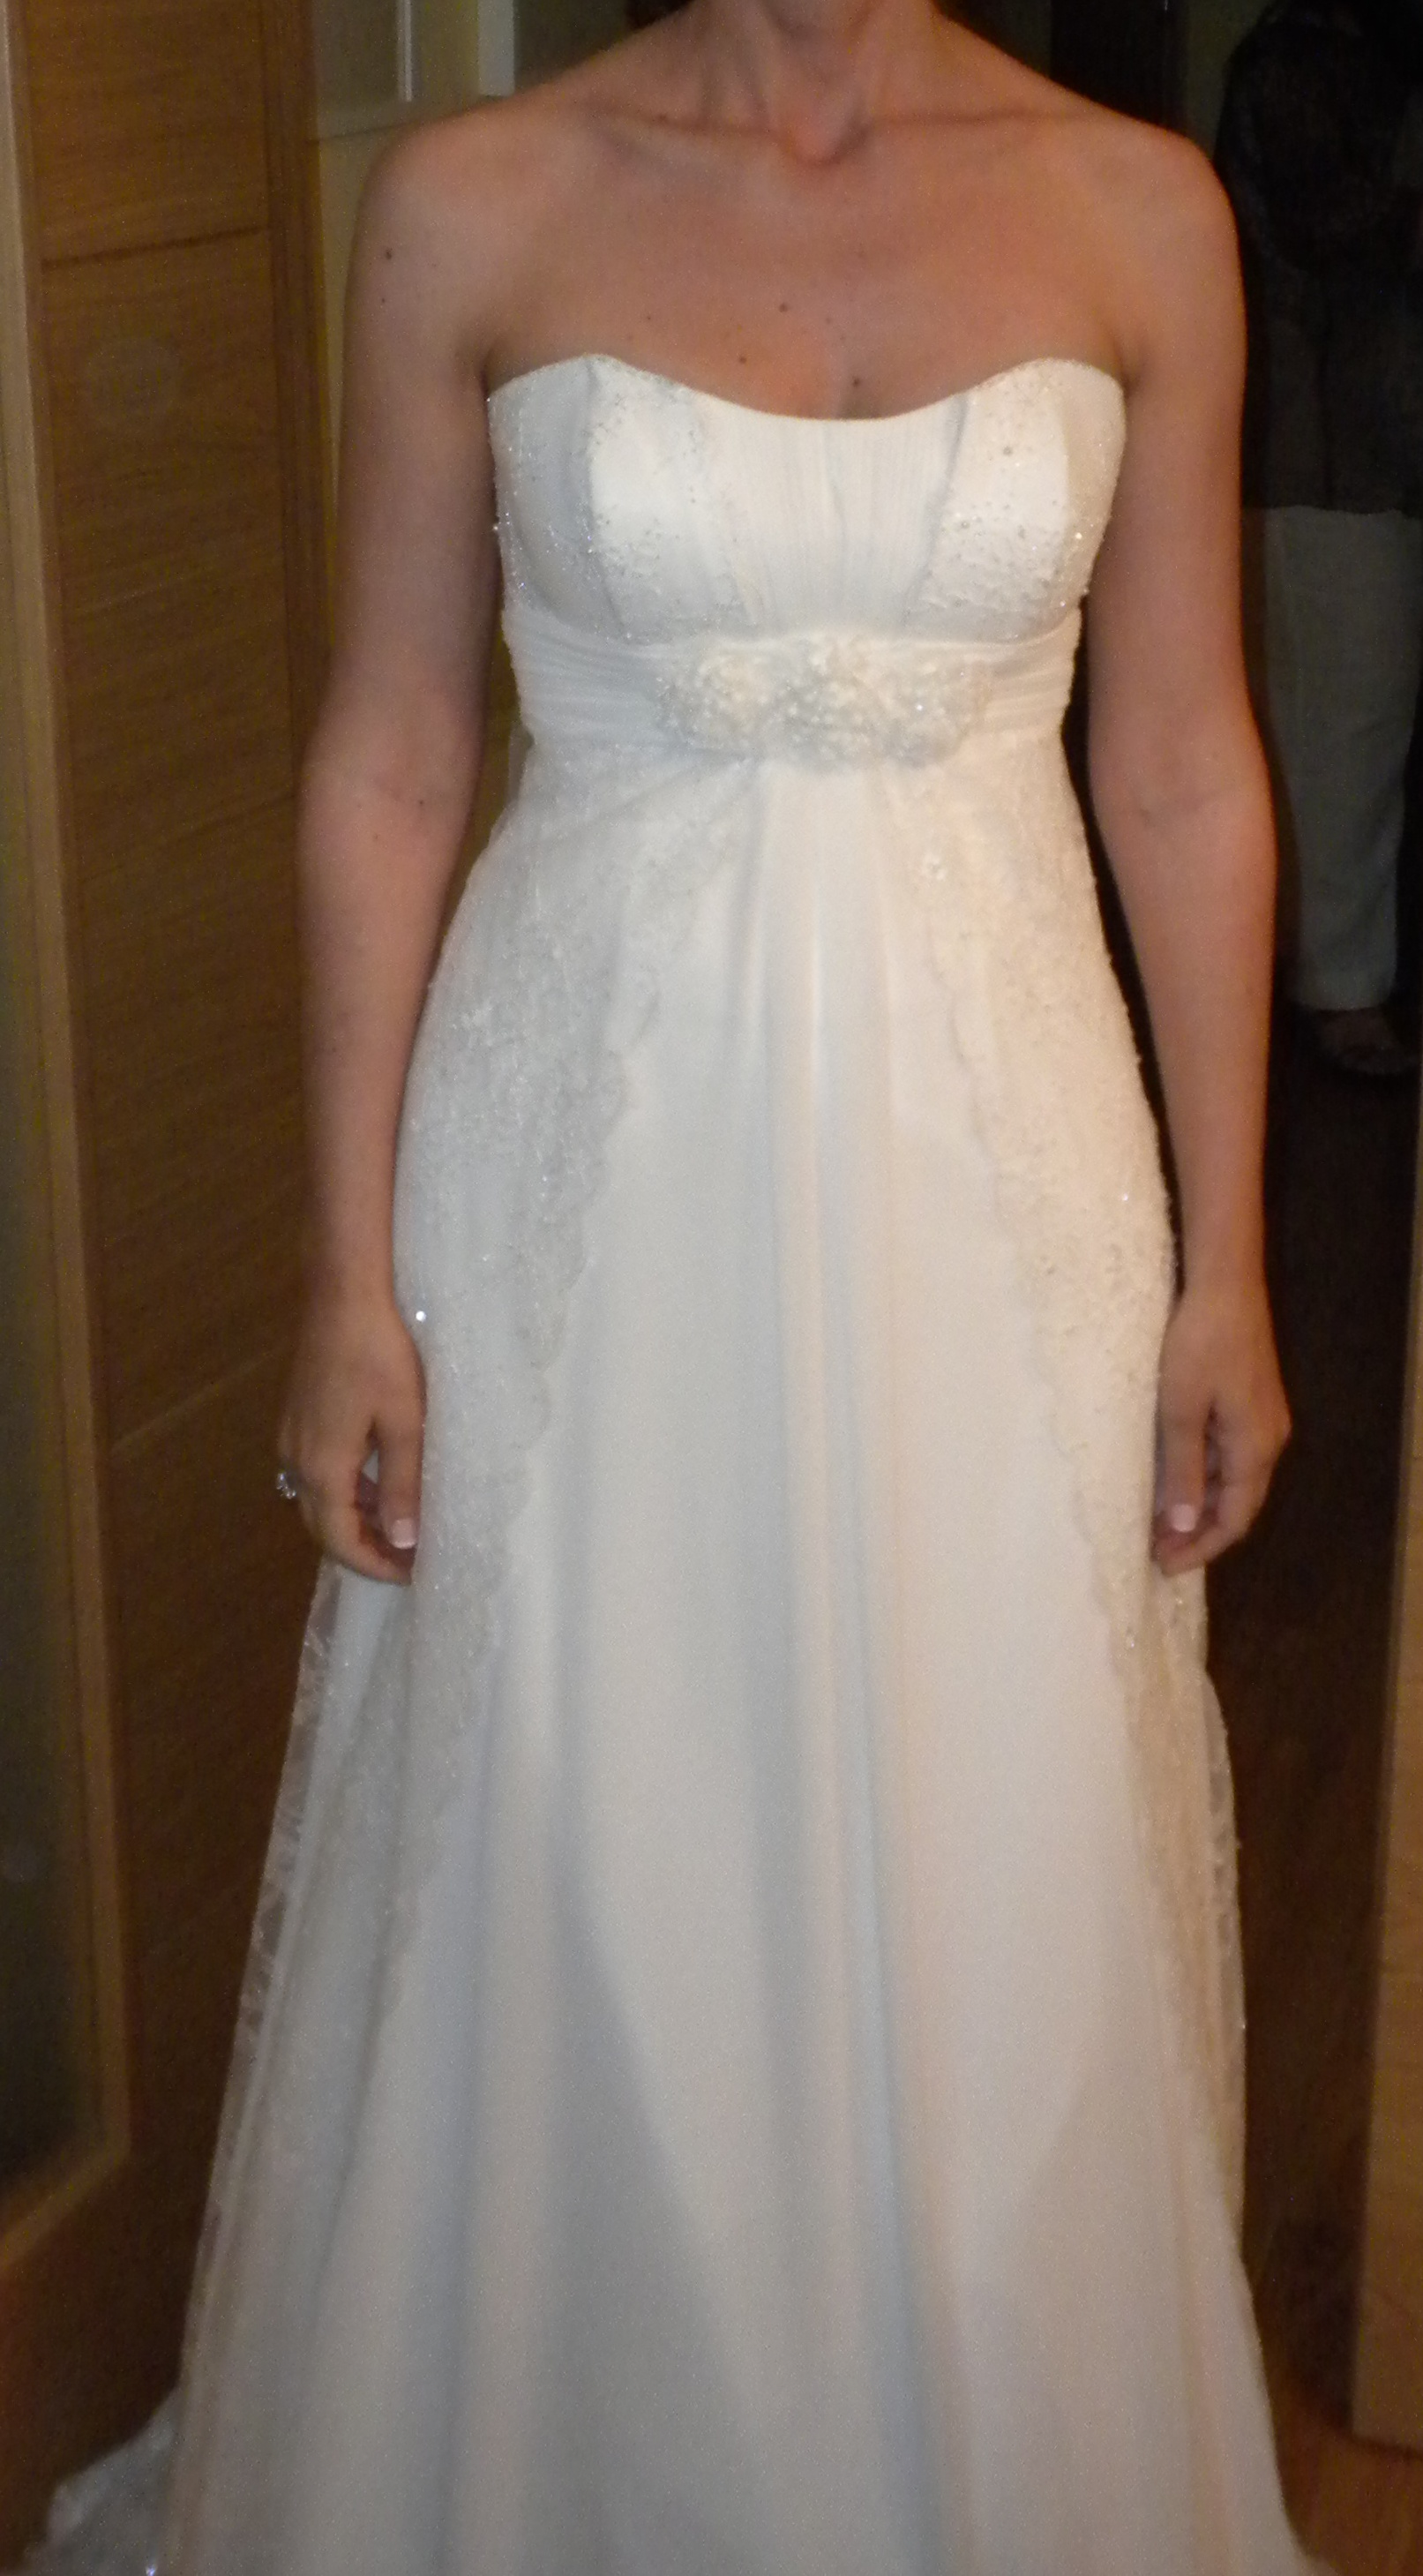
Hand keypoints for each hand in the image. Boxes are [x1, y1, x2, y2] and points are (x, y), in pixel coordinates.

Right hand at [277, 1281, 425, 1581]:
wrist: (344, 1292)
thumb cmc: (381, 1354)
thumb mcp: (404, 1423)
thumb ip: (403, 1485)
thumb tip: (402, 1541)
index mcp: (322, 1467)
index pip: (340, 1540)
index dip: (375, 1564)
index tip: (411, 1574)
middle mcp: (296, 1457)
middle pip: (323, 1525)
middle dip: (363, 1548)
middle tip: (407, 1559)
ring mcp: (293, 1435)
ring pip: (319, 1497)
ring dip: (356, 1518)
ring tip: (401, 1526)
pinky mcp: (300, 1415)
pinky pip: (319, 1470)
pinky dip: (348, 1489)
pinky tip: (380, 1482)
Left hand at [1152, 1277, 1289, 1573]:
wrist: (1224, 1283)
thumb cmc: (1197, 1343)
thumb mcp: (1180, 1410)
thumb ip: (1183, 1471)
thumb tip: (1184, 1528)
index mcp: (1256, 1448)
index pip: (1235, 1519)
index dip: (1201, 1548)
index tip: (1165, 1567)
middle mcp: (1268, 1440)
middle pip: (1237, 1504)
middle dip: (1198, 1533)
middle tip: (1156, 1552)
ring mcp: (1261, 1419)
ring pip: (1232, 1480)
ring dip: (1198, 1505)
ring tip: (1157, 1523)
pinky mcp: (1249, 1401)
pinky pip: (1228, 1455)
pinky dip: (1202, 1476)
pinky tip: (1174, 1479)